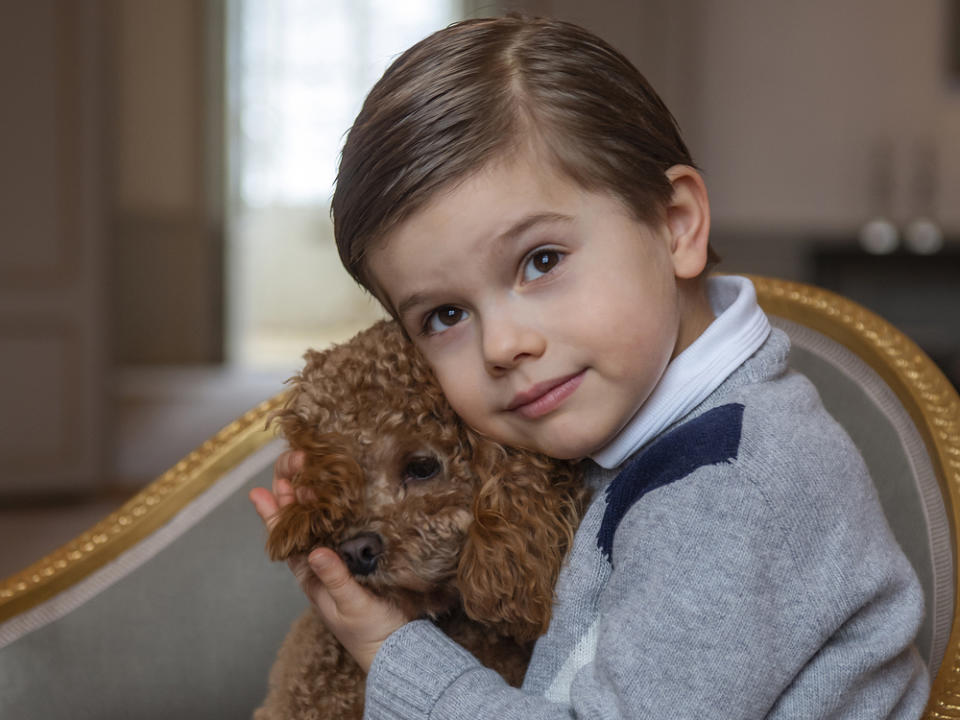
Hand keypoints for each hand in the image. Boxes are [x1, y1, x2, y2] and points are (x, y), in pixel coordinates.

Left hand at [249, 450, 409, 672]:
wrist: (397, 649)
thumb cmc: (371, 631)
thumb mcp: (352, 605)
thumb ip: (335, 579)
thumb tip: (315, 551)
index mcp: (312, 576)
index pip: (286, 540)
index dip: (273, 515)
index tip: (260, 491)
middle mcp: (322, 565)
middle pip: (299, 525)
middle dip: (290, 495)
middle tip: (288, 466)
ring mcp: (341, 560)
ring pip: (319, 523)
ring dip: (309, 497)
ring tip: (302, 472)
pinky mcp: (361, 558)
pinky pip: (341, 528)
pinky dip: (335, 508)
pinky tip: (336, 495)